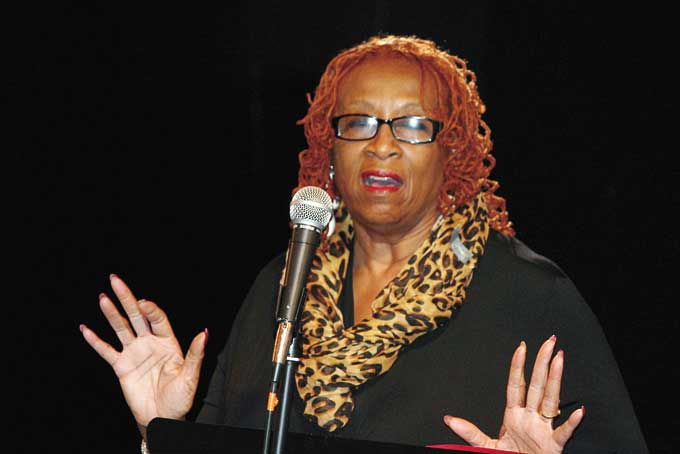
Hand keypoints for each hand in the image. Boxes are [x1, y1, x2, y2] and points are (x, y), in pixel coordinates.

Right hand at [80, 274, 206, 430]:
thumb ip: (195, 355)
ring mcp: (134, 353)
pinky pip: (106, 351)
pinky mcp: (121, 367)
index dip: (150, 309)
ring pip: (121, 329)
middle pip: (137, 317)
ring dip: (111, 314)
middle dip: (127, 298)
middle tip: (115, 280)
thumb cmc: (180, 398)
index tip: (142, 302)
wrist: (162, 418)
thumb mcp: (190, 377)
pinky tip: (85, 329)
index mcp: (168, 343)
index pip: (157, 319)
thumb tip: (204, 333)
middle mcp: (150, 343)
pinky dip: (95, 341)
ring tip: (102, 298)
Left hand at [444, 336, 583, 453]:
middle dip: (542, 364)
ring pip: (550, 401)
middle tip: (549, 343)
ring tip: (559, 360)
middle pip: (536, 386)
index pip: (516, 386)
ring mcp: (542, 430)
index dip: (518, 367)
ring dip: (555, 380)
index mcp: (514, 416)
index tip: (521, 347)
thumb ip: (470, 432)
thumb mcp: (487, 445)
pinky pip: (563, 433)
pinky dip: (571, 423)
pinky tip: (579, 411)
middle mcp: (530, 418)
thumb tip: (448, 419)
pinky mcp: (553, 446)